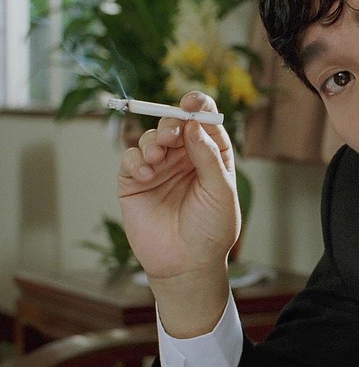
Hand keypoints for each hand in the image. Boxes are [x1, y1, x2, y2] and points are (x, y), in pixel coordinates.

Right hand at [117, 92, 238, 335]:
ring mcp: (159, 168)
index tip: (192, 101)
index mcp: (211, 154)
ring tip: (158, 160)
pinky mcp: (134, 182)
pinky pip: (130, 159)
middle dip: (172, 122)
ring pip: (151, 137)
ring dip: (153, 142)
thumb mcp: (221, 192)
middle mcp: (184, 157)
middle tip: (172, 133)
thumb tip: (194, 124)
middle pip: (175, 124)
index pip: (204, 121)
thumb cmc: (212, 229)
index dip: (198, 106)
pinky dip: (136, 160)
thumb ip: (209, 157)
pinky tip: (147, 175)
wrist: (187, 264)